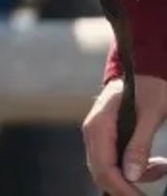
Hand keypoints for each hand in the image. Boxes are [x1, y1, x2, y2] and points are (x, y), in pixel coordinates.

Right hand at [83, 73, 166, 193]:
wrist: (145, 69)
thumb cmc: (150, 87)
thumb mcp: (150, 114)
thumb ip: (139, 144)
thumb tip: (132, 176)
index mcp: (99, 125)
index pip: (104, 167)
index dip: (122, 188)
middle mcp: (93, 132)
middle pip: (102, 172)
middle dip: (125, 188)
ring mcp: (98, 135)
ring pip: (108, 169)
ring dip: (134, 177)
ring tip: (162, 168)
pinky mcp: (107, 137)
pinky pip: (115, 161)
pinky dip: (134, 169)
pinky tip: (155, 163)